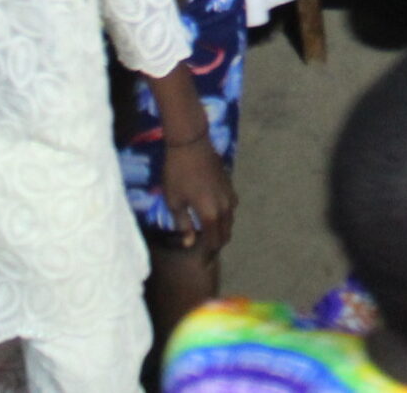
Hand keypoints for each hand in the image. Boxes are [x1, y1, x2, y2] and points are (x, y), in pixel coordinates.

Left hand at [159, 135, 237, 251]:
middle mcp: (225, 207)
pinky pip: (231, 207)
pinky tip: (213, 213)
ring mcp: (230, 195)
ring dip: (221, 229)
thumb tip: (190, 242)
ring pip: (230, 220)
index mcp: (211, 215)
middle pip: (225, 233)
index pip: (214, 242)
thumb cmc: (177, 174)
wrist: (190, 144)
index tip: (202, 261)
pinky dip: (224, 216)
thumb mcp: (175, 202)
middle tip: (205, 249)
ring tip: (208, 233)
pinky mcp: (230, 185)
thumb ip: (184, 224)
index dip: (209, 253)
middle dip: (217, 243)